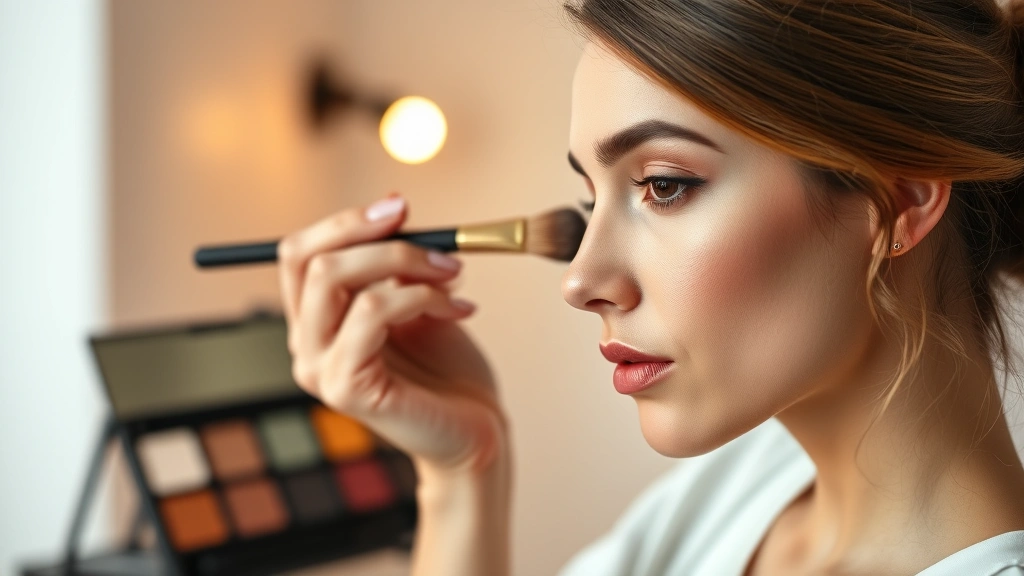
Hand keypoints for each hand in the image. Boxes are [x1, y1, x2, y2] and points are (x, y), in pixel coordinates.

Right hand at [278, 194, 506, 474]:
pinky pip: (371, 313)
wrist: (476, 431)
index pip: (299, 253)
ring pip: (334, 279)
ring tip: (457, 279)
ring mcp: (319, 370)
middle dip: (376, 236)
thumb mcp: (418, 299)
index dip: (346, 221)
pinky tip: (460, 311)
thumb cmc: (447, 370)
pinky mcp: (345, 389)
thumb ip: (395, 262)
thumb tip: (391, 200)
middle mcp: (305, 345)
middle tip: (438, 244)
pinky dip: (421, 297)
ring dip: (408, 264)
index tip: (400, 206)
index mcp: (316, 322)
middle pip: (311, 260)